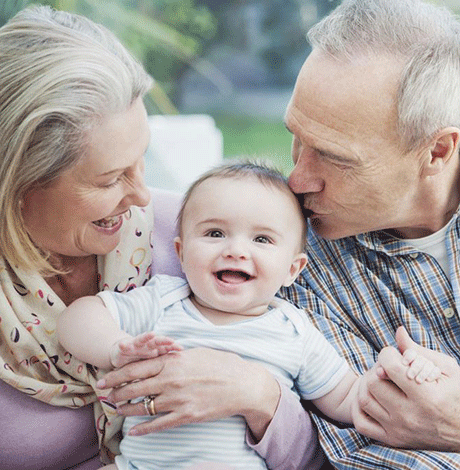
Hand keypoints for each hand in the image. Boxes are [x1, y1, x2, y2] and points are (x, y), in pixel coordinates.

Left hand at [97, 347, 279, 438]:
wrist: (242, 384)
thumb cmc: (221, 364)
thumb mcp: (195, 353)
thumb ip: (174, 356)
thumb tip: (160, 356)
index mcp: (172, 362)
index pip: (136, 368)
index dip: (117, 375)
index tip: (105, 380)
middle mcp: (171, 381)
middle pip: (135, 388)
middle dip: (116, 393)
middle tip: (104, 396)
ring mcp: (178, 400)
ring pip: (144, 407)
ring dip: (127, 410)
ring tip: (117, 411)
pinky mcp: (186, 416)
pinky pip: (160, 424)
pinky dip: (144, 429)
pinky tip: (134, 431)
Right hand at [109, 332, 181, 367]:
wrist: (122, 353)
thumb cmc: (139, 361)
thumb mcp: (151, 366)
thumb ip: (162, 370)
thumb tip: (178, 379)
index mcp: (154, 350)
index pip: (166, 347)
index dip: (173, 347)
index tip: (181, 348)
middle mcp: (146, 346)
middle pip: (157, 342)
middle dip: (164, 340)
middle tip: (171, 341)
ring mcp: (135, 345)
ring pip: (142, 339)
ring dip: (146, 337)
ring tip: (151, 334)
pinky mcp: (123, 347)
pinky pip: (124, 345)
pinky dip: (124, 345)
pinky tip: (123, 345)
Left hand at [353, 326, 459, 449]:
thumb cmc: (456, 396)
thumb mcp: (446, 370)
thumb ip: (419, 350)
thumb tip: (398, 331)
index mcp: (427, 396)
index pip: (389, 366)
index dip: (388, 354)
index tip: (395, 357)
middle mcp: (410, 415)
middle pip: (374, 382)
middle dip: (377, 369)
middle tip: (387, 369)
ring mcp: (399, 430)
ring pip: (364, 400)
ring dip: (367, 386)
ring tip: (380, 382)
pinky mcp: (392, 441)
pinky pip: (361, 423)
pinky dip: (360, 409)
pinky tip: (373, 399)